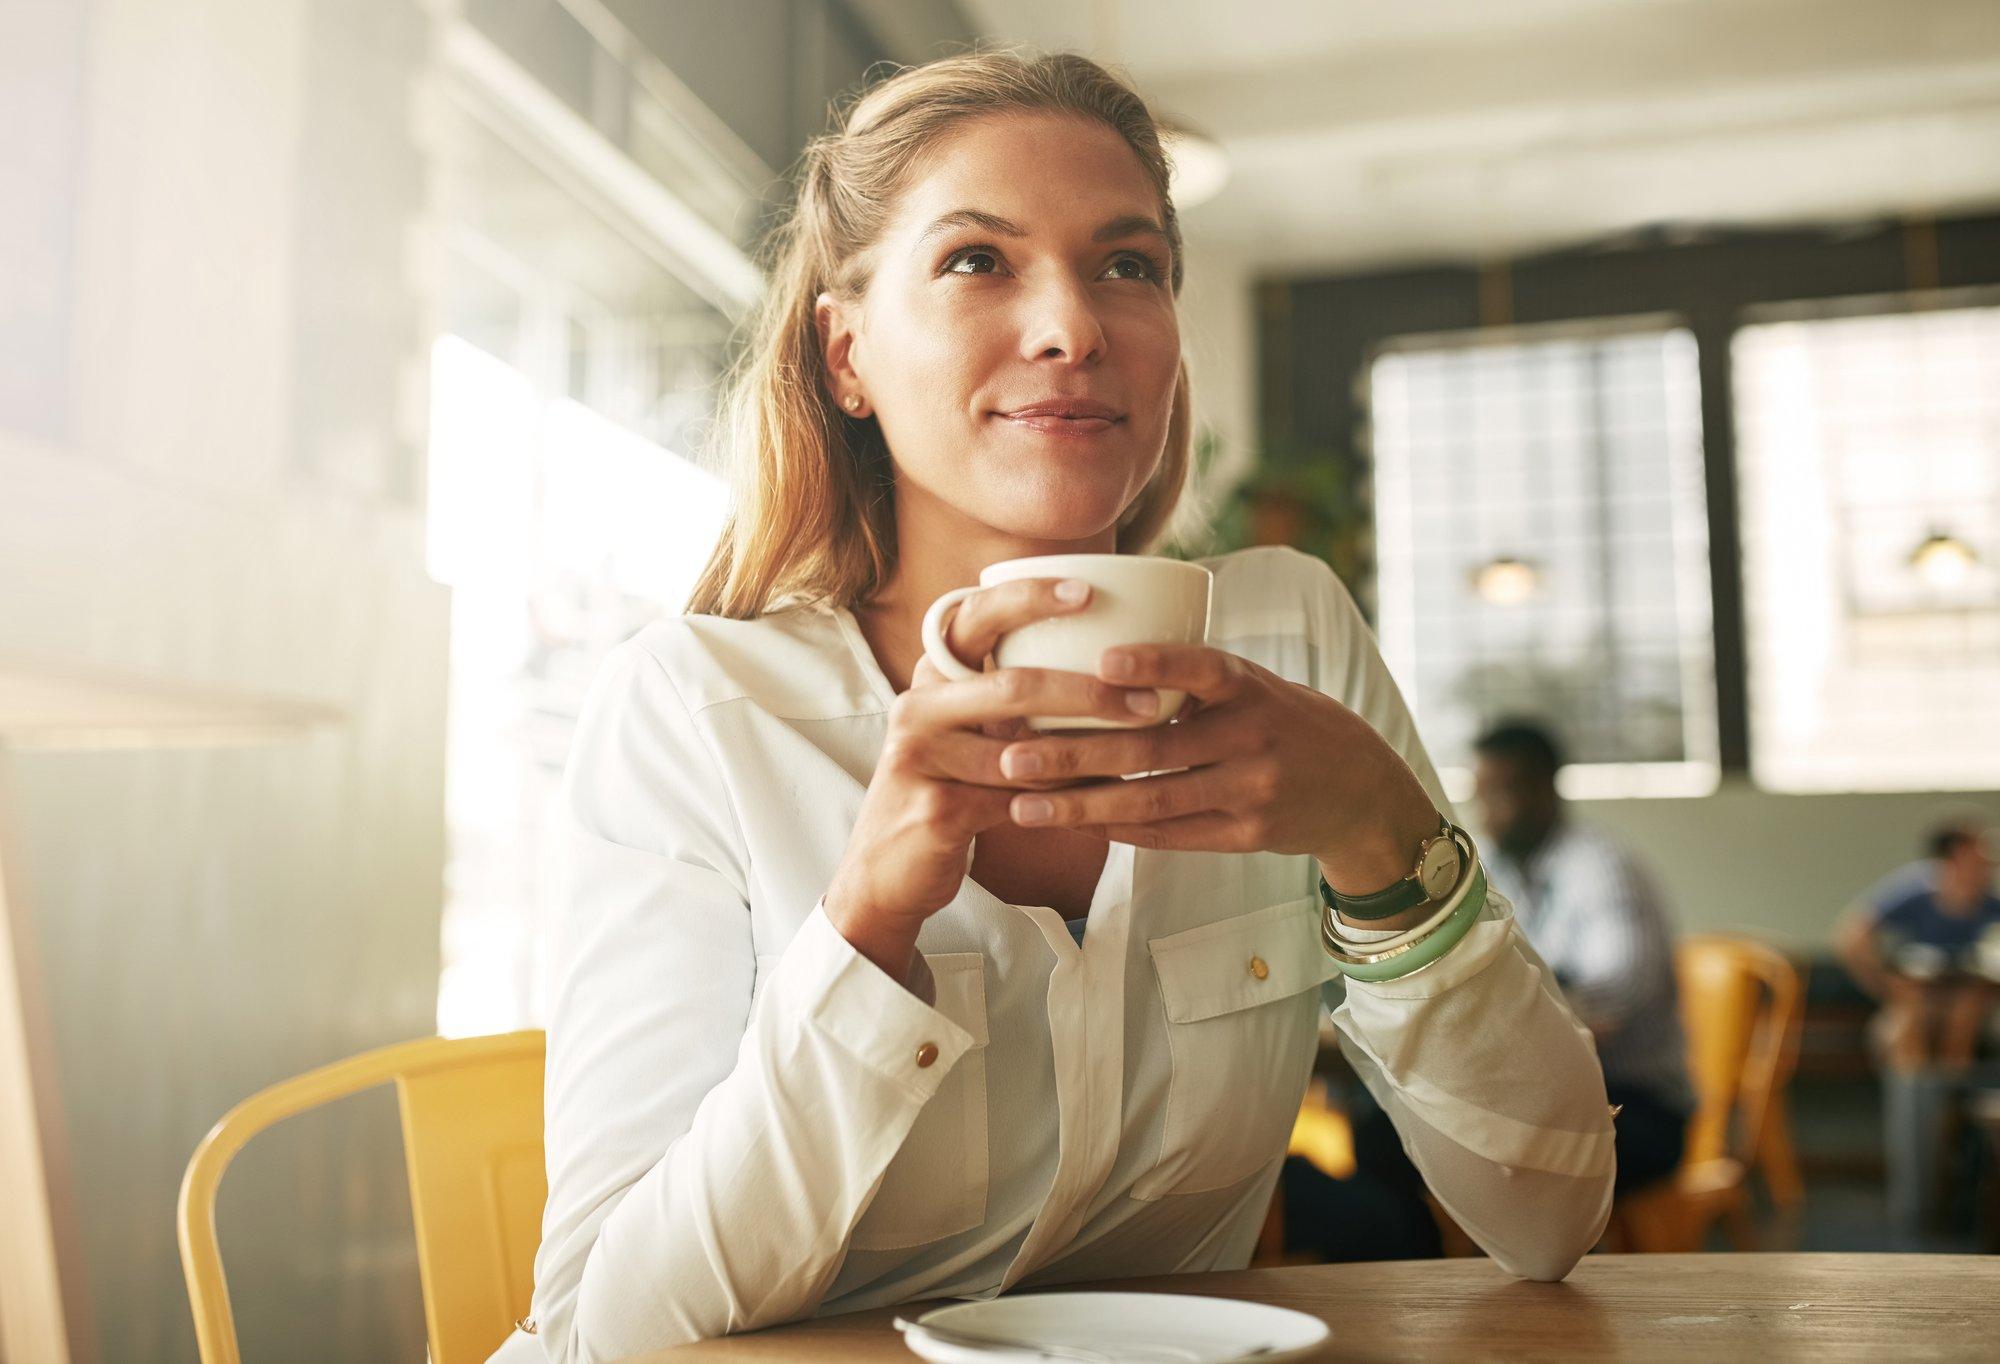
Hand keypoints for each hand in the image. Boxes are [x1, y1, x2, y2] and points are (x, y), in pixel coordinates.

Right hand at [822, 577, 1164, 981]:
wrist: (885, 870)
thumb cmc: (948, 788)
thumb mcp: (966, 731)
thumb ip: (1008, 696)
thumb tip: (1105, 662)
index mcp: (931, 677)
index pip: (976, 616)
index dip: (1030, 597)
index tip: (1089, 592)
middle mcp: (918, 707)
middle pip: (1012, 685)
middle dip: (1089, 692)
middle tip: (1148, 700)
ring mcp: (920, 758)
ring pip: (1024, 751)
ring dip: (1093, 756)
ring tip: (1146, 750)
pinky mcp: (936, 810)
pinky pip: (1020, 802)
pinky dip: (1069, 802)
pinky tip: (1110, 800)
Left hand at [995, 642, 1439, 894]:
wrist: (1361, 789)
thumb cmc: (1282, 720)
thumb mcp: (1252, 683)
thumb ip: (1189, 675)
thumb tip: (1090, 656)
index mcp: (1251, 687)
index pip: (1202, 667)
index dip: (1155, 662)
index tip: (1101, 660)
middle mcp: (1252, 738)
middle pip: (1152, 749)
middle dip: (1074, 755)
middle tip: (1011, 756)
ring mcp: (1250, 792)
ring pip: (1152, 802)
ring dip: (1081, 807)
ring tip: (1022, 807)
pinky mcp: (1247, 836)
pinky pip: (1171, 836)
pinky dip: (1119, 831)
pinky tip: (1074, 825)